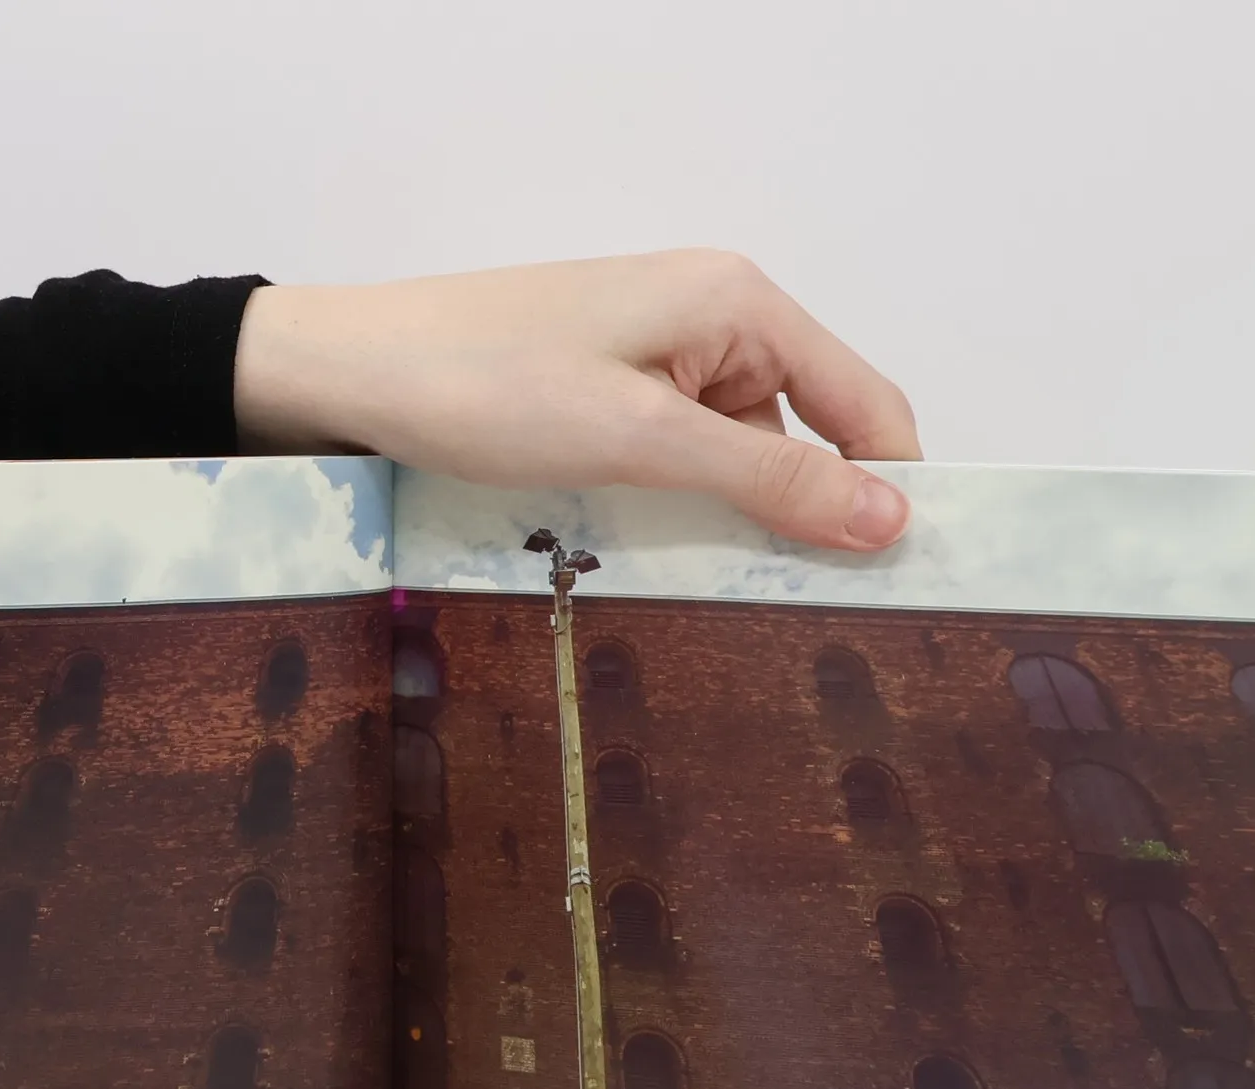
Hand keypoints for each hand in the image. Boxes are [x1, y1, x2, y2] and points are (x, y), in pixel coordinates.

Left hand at [233, 249, 920, 551]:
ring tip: (727, 604)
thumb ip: (769, 480)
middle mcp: (712, 320)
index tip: (903, 583)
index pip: (865, 402)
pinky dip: (682, 511)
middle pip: (808, 433)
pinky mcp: (611, 394)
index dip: (893, 487)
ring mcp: (658, 359)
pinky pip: (680, 460)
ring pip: (739, 458)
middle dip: (810, 516)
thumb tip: (890, 518)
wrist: (351, 373)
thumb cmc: (488, 386)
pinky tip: (663, 563)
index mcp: (740, 304)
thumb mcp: (643, 439)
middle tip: (810, 618)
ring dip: (737, 523)